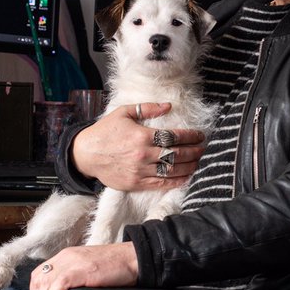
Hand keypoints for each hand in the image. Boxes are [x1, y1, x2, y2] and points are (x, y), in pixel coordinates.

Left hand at [29, 243, 138, 289]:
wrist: (133, 258)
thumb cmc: (116, 267)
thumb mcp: (89, 267)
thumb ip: (75, 276)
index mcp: (67, 255)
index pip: (40, 272)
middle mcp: (66, 256)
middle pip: (38, 278)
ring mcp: (72, 262)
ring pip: (44, 283)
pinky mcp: (80, 271)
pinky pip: (56, 286)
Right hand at [70, 102, 205, 191]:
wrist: (85, 154)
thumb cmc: (105, 131)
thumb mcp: (124, 112)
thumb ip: (148, 108)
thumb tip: (169, 106)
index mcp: (142, 136)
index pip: (174, 136)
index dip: (191, 136)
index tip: (200, 135)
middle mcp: (143, 154)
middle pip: (177, 154)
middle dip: (194, 151)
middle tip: (204, 148)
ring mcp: (140, 171)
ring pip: (172, 170)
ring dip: (189, 166)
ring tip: (198, 161)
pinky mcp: (136, 183)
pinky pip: (161, 184)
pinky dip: (176, 181)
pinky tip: (187, 177)